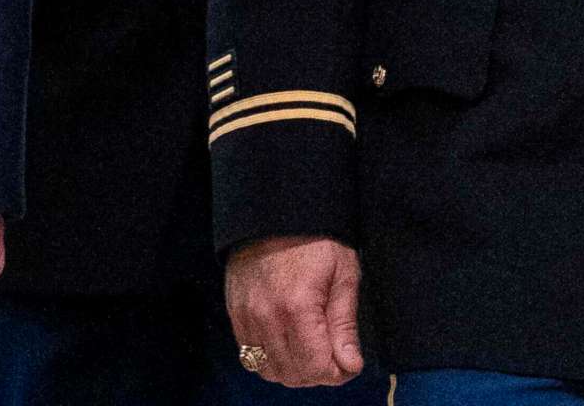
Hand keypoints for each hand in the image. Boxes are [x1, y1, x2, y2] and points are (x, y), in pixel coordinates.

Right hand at [226, 235, 364, 387]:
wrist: (274, 208)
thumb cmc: (315, 238)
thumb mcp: (343, 274)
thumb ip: (344, 324)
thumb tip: (350, 364)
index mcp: (297, 307)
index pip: (316, 368)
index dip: (338, 373)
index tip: (348, 361)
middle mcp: (266, 316)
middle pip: (292, 375)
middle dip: (317, 374)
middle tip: (332, 355)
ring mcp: (245, 315)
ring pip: (268, 369)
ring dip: (292, 369)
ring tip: (309, 349)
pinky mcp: (234, 311)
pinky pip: (249, 353)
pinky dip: (270, 356)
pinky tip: (287, 339)